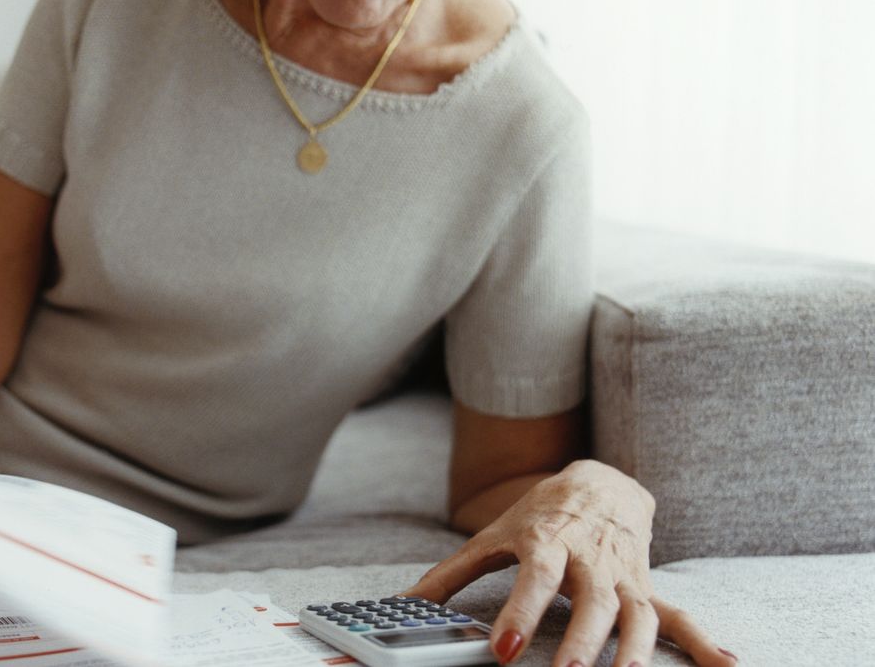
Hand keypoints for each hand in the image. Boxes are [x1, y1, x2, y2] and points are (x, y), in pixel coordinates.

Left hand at [406, 460, 737, 666]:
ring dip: (635, 651)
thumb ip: (449, 575)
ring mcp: (624, 574)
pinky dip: (704, 642)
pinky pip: (678, 616)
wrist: (599, 481)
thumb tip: (401, 603)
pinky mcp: (647, 587)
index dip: (523, 613)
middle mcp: (591, 558)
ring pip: (636, 614)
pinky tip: (727, 665)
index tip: (507, 650)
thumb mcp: (492, 537)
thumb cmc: (539, 515)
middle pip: (592, 601)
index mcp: (548, 541)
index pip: (536, 575)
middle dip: (583, 640)